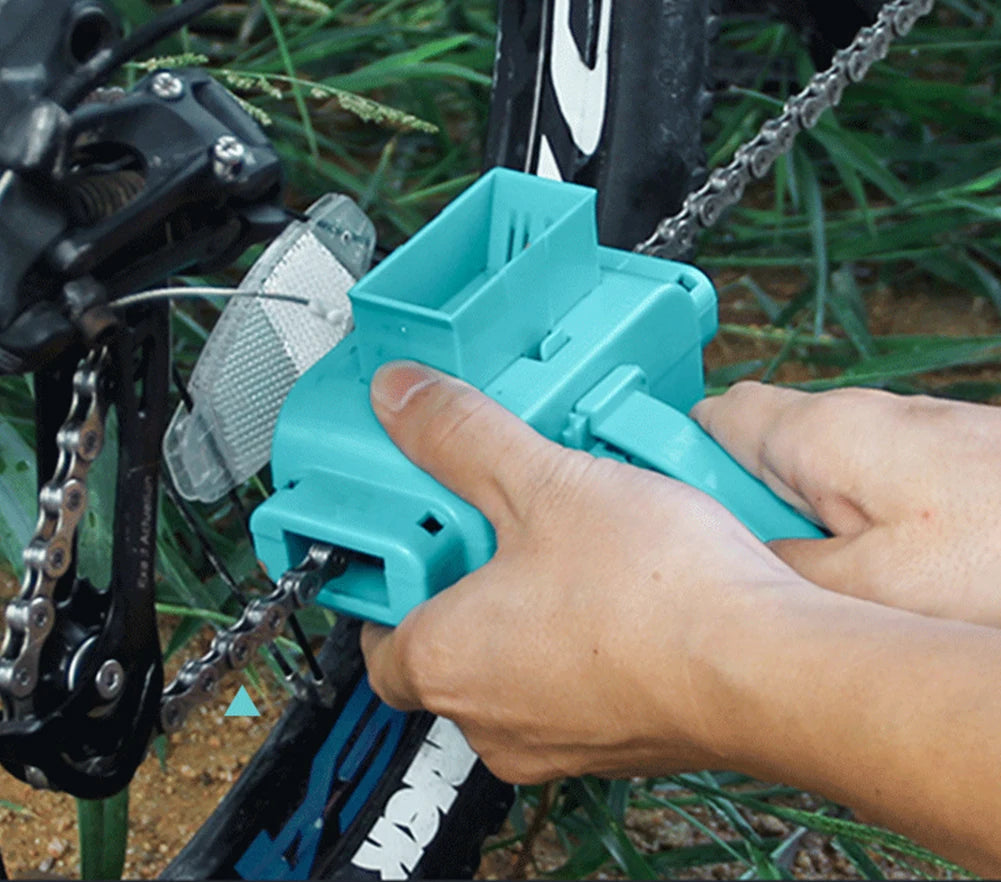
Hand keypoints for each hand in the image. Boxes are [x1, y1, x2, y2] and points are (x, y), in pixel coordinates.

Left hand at [360, 361, 812, 783]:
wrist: (772, 667)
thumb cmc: (654, 595)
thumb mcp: (543, 481)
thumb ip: (460, 435)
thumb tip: (401, 398)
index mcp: (446, 661)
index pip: (376, 642)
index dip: (390, 587)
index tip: (414, 543)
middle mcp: (492, 720)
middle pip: (447, 651)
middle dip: (464, 589)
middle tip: (494, 527)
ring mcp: (560, 742)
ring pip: (516, 670)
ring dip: (528, 614)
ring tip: (566, 545)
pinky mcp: (621, 742)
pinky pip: (577, 687)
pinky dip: (583, 642)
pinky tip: (622, 588)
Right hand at [692, 382, 1000, 626]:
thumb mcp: (870, 588)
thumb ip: (785, 569)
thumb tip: (746, 563)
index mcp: (818, 433)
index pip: (711, 417)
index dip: (680, 458)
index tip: (676, 512)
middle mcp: (856, 415)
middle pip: (763, 452)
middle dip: (756, 510)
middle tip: (780, 572)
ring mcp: (902, 429)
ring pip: (817, 473)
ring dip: (813, 523)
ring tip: (848, 582)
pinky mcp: (940, 452)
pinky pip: (868, 482)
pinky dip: (862, 522)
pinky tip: (896, 570)